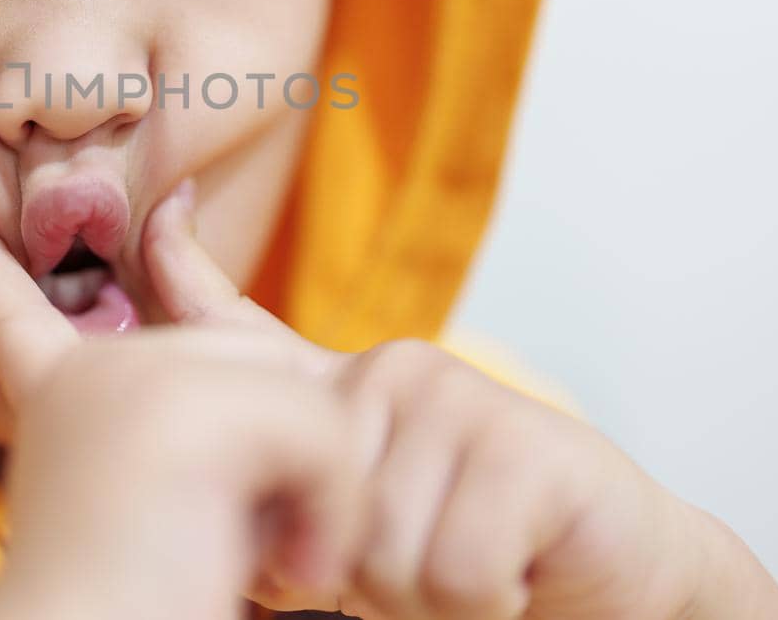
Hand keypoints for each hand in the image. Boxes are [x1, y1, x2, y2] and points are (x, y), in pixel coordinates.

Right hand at [0, 180, 362, 619]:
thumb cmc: (136, 605)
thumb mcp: (166, 490)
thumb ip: (189, 402)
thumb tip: (192, 252)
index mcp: (63, 404)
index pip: (23, 323)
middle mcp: (88, 378)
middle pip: (249, 361)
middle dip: (292, 452)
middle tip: (255, 552)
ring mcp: (134, 377)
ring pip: (296, 398)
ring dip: (317, 495)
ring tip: (268, 567)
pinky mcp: (183, 407)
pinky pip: (316, 432)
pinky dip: (329, 511)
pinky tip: (284, 569)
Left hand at [142, 181, 777, 619]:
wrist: (620, 571)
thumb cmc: (477, 549)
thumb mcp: (364, 517)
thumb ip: (298, 481)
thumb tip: (214, 448)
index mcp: (336, 387)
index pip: (233, 315)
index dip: (175, 257)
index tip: (157, 198)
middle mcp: (389, 371)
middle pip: (313, 509)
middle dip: (364, 579)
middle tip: (430, 563)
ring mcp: (456, 395)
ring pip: (384, 555)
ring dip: (430, 597)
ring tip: (474, 564)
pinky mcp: (526, 446)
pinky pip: (456, 568)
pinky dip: (487, 600)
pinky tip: (517, 570)